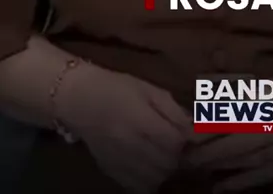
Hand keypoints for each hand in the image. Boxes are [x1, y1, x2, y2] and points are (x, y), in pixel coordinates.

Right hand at [56, 60, 191, 192]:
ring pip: (157, 178)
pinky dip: (151, 179)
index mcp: (141, 120)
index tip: (189, 131)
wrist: (79, 100)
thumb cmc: (116, 88)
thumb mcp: (148, 89)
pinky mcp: (112, 172)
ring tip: (164, 152)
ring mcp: (120, 162)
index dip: (187, 138)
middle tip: (177, 142)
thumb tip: (193, 127)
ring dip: (166, 168)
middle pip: (168, 162)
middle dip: (178, 154)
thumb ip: (172, 109)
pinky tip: (150, 164)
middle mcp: (130, 146)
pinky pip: (140, 186)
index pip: (175, 141)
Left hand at [185, 72, 272, 190]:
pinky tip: (219, 188)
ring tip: (193, 169)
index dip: (204, 128)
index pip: (227, 118)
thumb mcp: (268, 88)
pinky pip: (258, 177)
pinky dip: (237, 183)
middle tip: (180, 157)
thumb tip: (208, 109)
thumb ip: (241, 99)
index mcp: (266, 102)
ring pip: (241, 161)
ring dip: (215, 166)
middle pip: (230, 143)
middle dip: (203, 152)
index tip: (182, 133)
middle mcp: (271, 126)